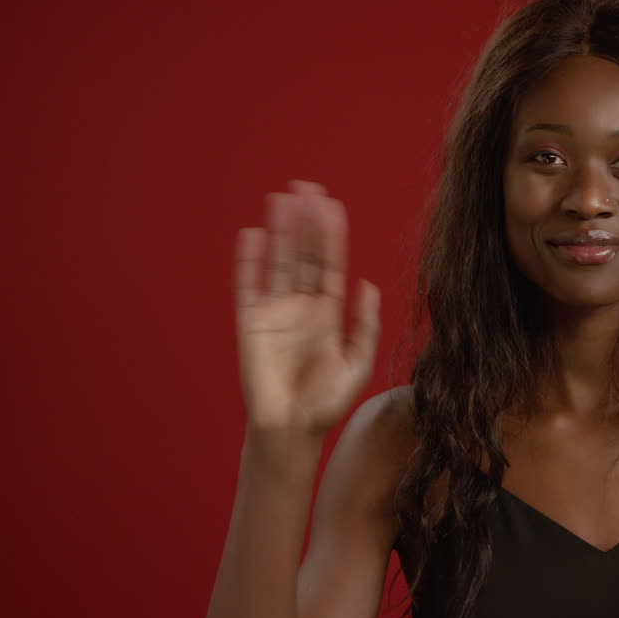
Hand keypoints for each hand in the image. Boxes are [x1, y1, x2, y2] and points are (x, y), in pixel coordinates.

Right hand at [233, 180, 380, 444]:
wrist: (292, 430)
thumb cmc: (327, 403)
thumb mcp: (358, 364)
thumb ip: (365, 326)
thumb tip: (369, 285)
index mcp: (329, 314)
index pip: (330, 265)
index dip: (331, 236)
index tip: (332, 205)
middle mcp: (302, 307)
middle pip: (304, 255)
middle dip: (306, 223)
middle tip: (307, 187)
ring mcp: (275, 313)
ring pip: (278, 262)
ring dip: (280, 231)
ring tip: (283, 198)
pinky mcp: (251, 324)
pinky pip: (249, 286)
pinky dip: (249, 261)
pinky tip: (253, 235)